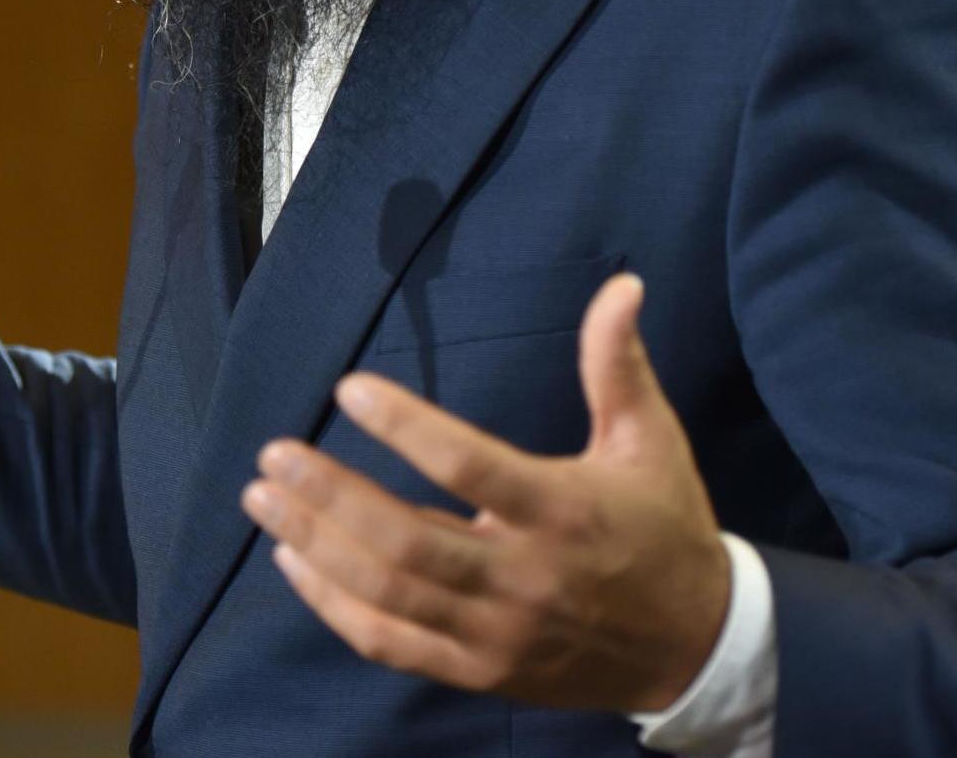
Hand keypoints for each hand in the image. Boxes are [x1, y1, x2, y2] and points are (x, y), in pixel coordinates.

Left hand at [240, 273, 728, 713]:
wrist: (693, 648)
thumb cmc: (663, 527)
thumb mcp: (651, 441)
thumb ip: (618, 364)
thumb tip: (623, 285)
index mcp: (563, 513)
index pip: (469, 468)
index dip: (405, 428)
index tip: (348, 389)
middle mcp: (525, 579)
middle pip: (409, 542)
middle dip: (332, 496)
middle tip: (274, 454)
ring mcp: (498, 633)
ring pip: (389, 594)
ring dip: (318, 545)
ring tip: (263, 498)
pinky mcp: (480, 671)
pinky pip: (392, 644)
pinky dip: (334, 606)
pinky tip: (293, 561)